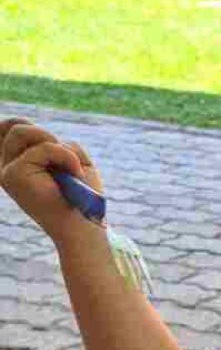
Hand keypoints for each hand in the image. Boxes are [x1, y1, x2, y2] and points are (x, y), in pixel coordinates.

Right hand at [0, 118, 104, 241]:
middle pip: (16, 125)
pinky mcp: (14, 175)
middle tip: (66, 162)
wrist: (83, 224)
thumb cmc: (81, 194)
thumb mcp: (70, 158)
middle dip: (47, 136)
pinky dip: (67, 158)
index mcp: (15, 164)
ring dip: (56, 146)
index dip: (27, 125)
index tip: (51, 145)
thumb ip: (52, 142)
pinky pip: (45, 148)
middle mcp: (5, 167)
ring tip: (69, 170)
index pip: (7, 127)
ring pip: (23, 131)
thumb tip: (31, 127)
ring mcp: (6, 171)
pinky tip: (75, 176)